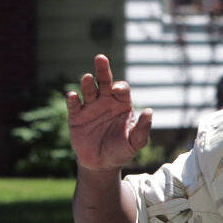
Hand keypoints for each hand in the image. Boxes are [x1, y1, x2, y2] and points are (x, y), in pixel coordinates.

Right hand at [67, 54, 151, 171]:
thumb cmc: (121, 150)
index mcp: (122, 104)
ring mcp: (90, 107)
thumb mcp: (135, 142)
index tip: (116, 91)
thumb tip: (149, 111)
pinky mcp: (76, 117)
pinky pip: (74, 105)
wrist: (102, 164)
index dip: (120, 87)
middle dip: (102, 70)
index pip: (121, 89)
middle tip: (100, 58)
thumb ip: (143, 128)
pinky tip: (72, 96)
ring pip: (88, 90)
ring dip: (87, 83)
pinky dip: (72, 99)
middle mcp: (106, 101)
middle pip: (104, 81)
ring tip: (87, 78)